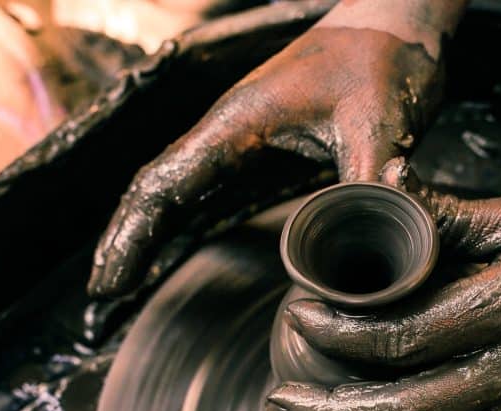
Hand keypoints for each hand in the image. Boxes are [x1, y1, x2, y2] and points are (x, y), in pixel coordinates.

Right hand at [88, 8, 452, 296]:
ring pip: (180, 190)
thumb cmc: (383, 58)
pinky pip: (212, 189)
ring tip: (123, 282)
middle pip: (159, 189)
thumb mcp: (379, 125)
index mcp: (240, 121)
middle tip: (103, 293)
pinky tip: (175, 247)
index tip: (109, 282)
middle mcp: (230, 130)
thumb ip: (369, 187)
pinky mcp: (266, 148)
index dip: (133, 236)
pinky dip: (186, 222)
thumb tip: (376, 248)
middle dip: (128, 240)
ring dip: (151, 233)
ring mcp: (245, 139)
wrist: (398, 22)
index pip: (165, 185)